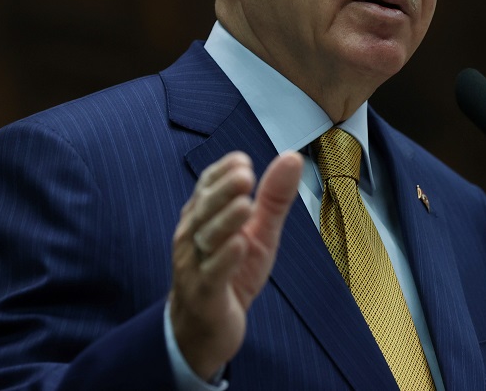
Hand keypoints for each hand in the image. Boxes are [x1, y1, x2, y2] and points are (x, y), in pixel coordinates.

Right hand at [168, 150, 303, 379]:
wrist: (204, 328)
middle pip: (205, 208)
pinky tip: (239, 246)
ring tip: (245, 205)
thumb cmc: (231, 272)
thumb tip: (293, 157)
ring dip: (226, 221)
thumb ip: (273, 197)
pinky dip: (224, 260)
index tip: (243, 161)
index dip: (222, 172)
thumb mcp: (259, 232)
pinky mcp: (204, 294)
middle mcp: (193, 236)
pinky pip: (212, 274)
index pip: (207, 185)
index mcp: (204, 215)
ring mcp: (195, 265)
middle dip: (224, 191)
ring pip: (206, 239)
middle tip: (246, 176)